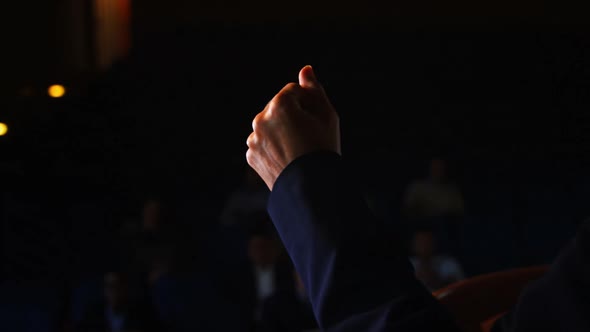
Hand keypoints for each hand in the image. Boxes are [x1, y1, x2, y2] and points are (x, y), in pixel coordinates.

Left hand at [246, 65, 340, 189]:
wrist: (312, 189)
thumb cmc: (324, 149)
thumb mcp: (327, 116)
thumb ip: (314, 90)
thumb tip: (305, 69)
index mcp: (280, 104)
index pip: (294, 91)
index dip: (309, 105)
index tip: (316, 123)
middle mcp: (261, 118)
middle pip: (279, 107)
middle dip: (292, 117)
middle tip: (308, 138)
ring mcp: (253, 138)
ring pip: (269, 125)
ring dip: (281, 131)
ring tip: (297, 150)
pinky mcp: (250, 155)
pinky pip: (263, 143)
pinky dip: (273, 148)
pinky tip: (287, 159)